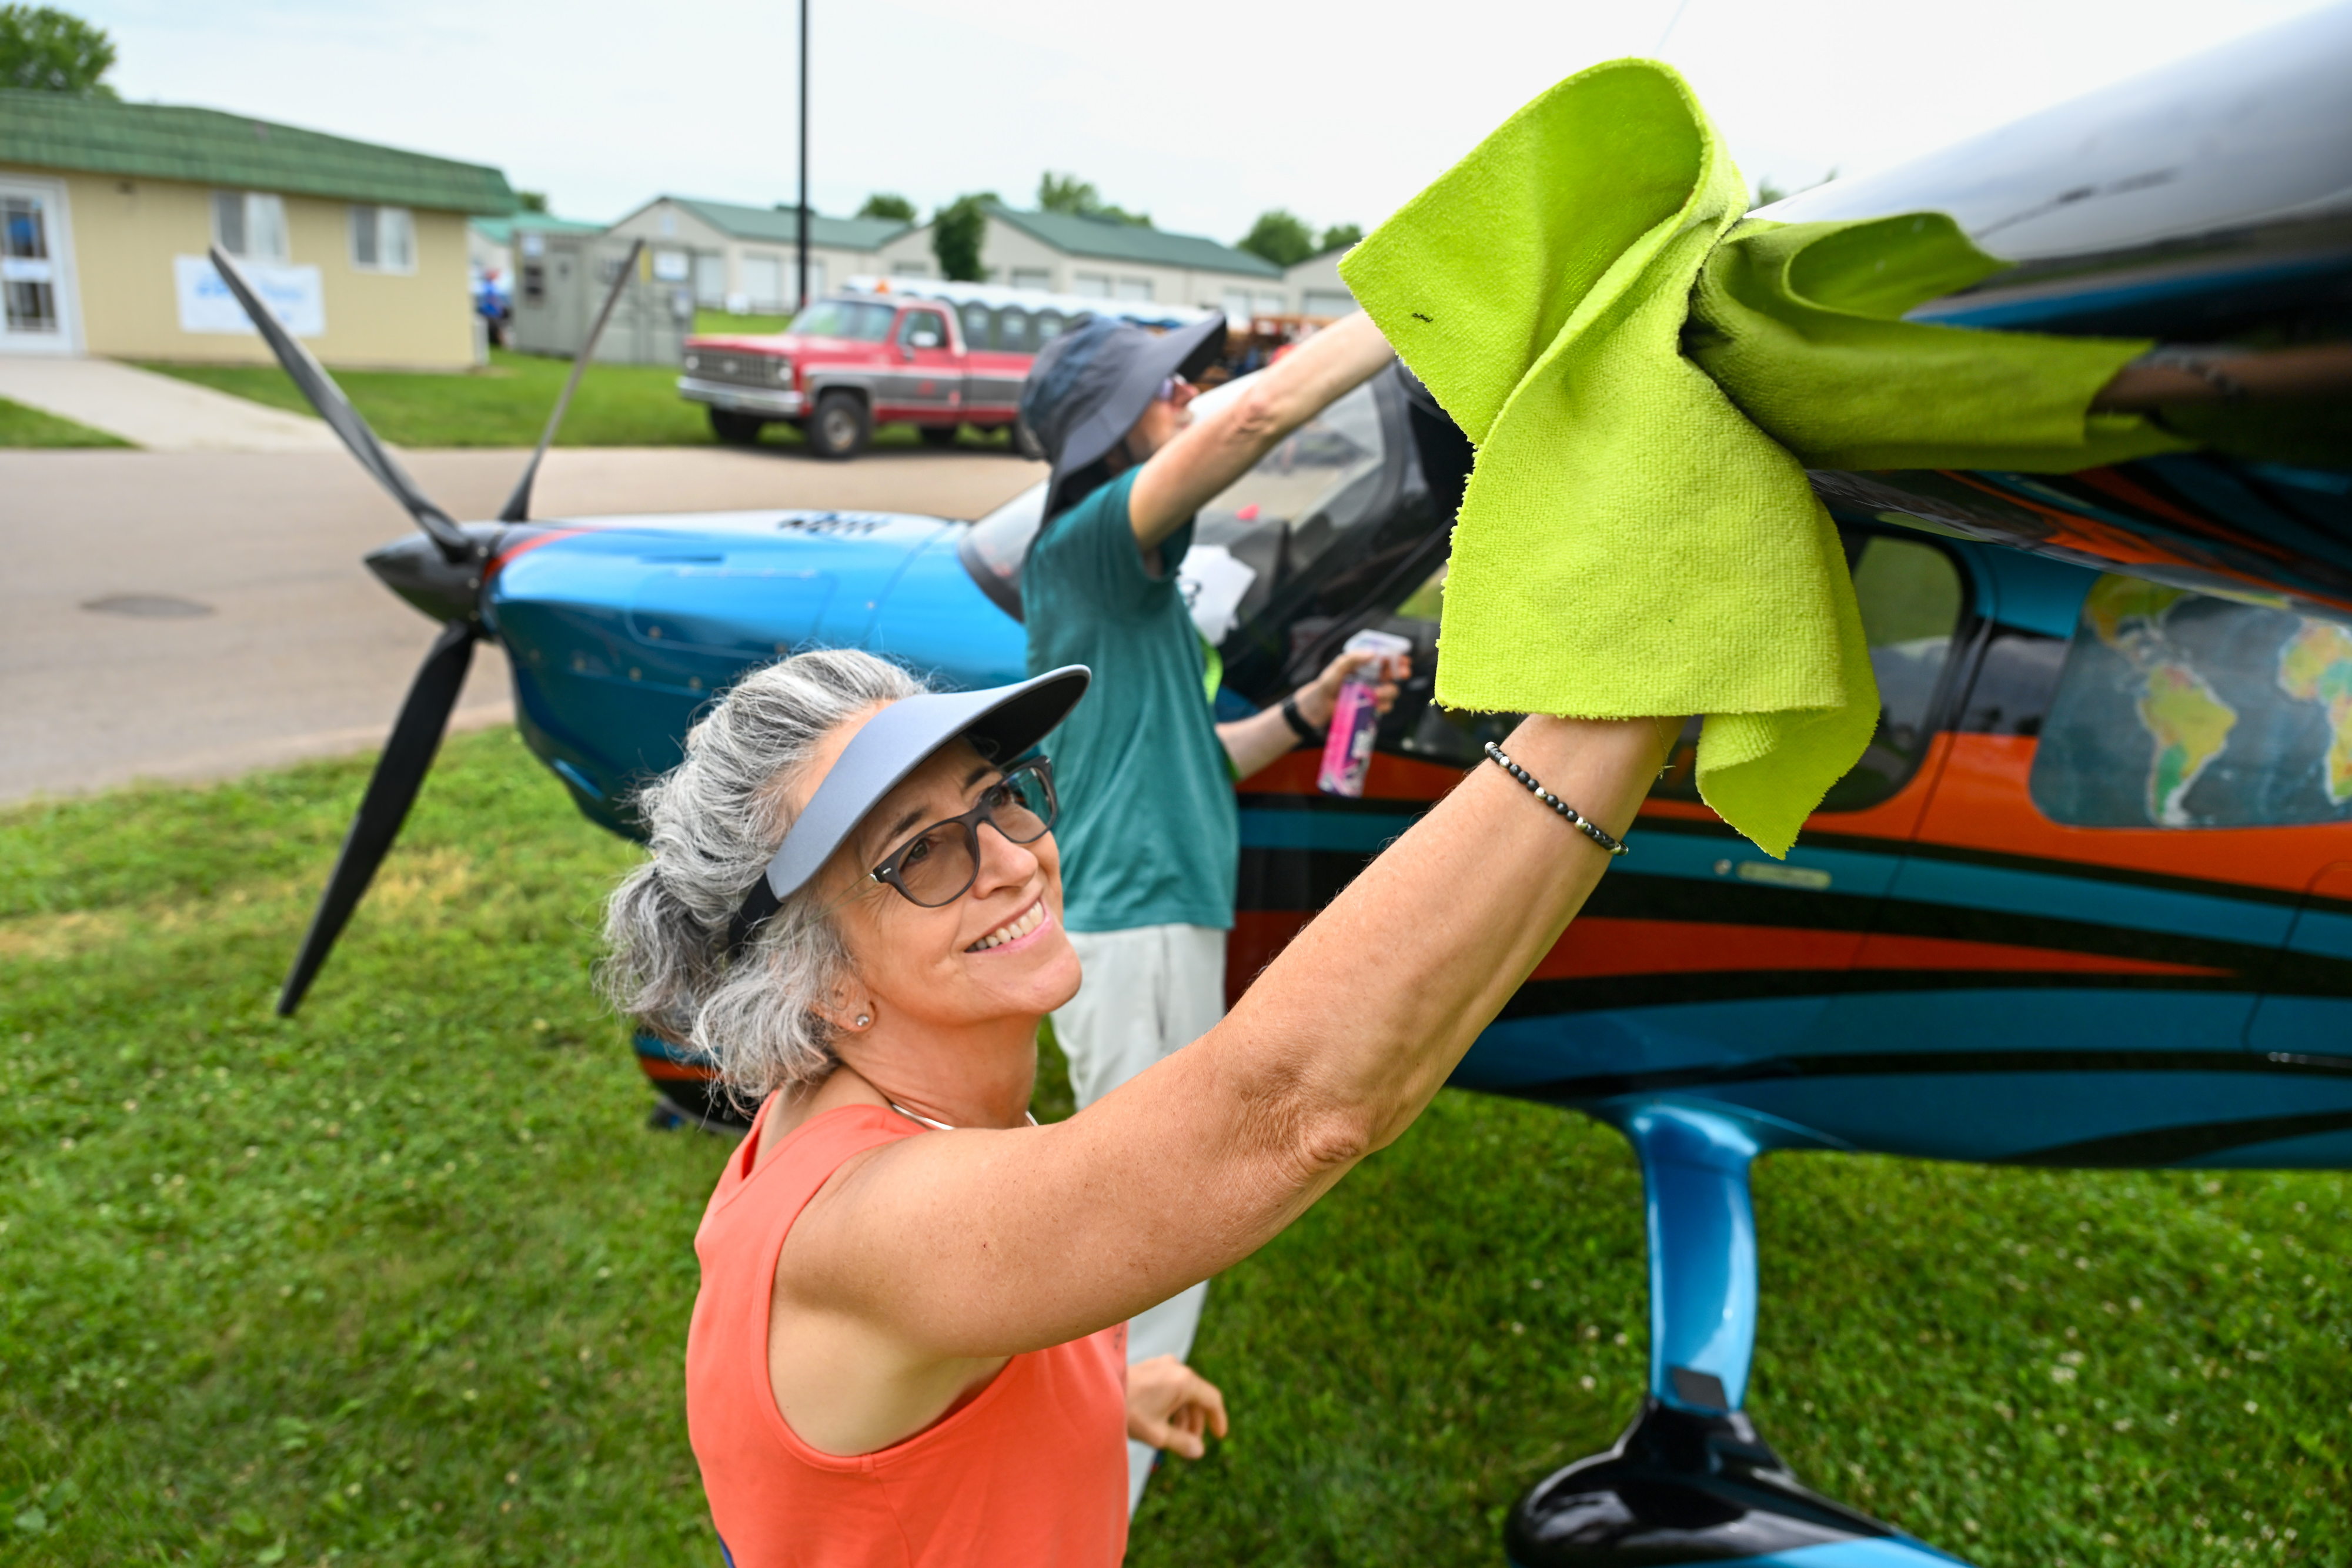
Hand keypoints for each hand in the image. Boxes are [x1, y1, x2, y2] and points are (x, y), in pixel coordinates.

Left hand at [1125, 1354, 1228, 1458]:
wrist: (1096, 1394)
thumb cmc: (1128, 1412)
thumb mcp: (1157, 1434)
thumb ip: (1182, 1443)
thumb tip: (1199, 1451)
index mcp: (1184, 1381)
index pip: (1212, 1399)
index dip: (1218, 1419)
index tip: (1219, 1436)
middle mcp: (1176, 1367)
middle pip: (1197, 1396)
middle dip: (1195, 1422)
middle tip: (1190, 1443)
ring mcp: (1163, 1364)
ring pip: (1183, 1391)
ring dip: (1183, 1414)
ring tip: (1174, 1437)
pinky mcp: (1151, 1367)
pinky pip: (1170, 1385)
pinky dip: (1172, 1403)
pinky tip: (1162, 1421)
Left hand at [1293, 647, 1411, 730]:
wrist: (1320, 705)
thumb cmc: (1328, 683)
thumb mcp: (1338, 667)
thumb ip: (1352, 658)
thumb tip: (1372, 654)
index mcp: (1367, 664)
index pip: (1386, 657)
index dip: (1398, 657)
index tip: (1404, 659)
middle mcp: (1373, 676)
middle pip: (1394, 673)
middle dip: (1401, 672)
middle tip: (1404, 673)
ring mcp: (1374, 691)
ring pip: (1392, 690)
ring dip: (1389, 691)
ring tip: (1377, 694)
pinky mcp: (1372, 705)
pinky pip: (1386, 705)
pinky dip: (1384, 705)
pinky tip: (1377, 705)